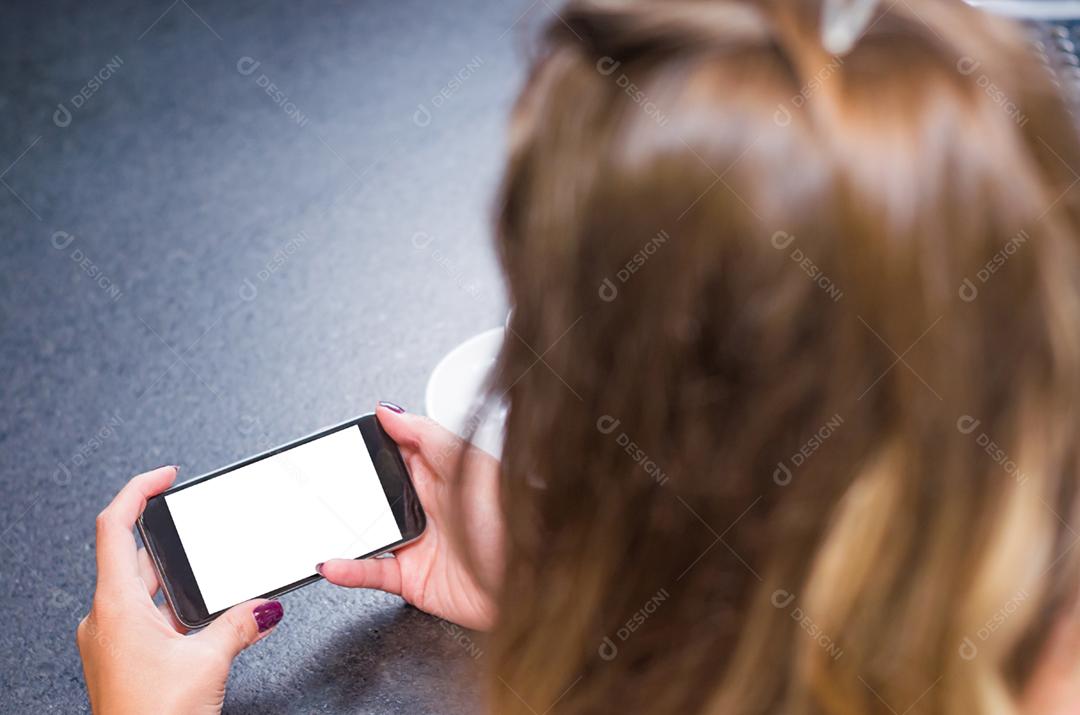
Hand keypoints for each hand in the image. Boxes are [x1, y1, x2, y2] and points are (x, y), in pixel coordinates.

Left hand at [78, 466, 284, 714]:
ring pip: (142, 592)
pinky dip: (174, 611)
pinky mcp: (122, 662)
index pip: (114, 527)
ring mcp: (111, 642)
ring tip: (214, 580)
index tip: (164, 476)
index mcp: (115, 605)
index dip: (137, 490)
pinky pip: (147, 620)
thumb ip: (240, 624)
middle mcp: (105, 619)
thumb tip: (264, 608)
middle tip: (198, 525)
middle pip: (132, 557)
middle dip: (170, 541)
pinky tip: (205, 623)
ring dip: (176, 582)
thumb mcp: (209, 661)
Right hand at [318, 403, 503, 630]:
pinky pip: (371, 572)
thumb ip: (428, 437)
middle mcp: (427, 506)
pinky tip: (331, 562)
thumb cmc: (517, 522)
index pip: (398, 450)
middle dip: (347, 487)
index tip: (342, 439)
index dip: (371, 443)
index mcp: (442, 473)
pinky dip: (348, 569)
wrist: (535, 581)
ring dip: (339, 529)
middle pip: (376, 491)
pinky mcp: (413, 579)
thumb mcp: (471, 465)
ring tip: (312, 522)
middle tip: (319, 483)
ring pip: (366, 532)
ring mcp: (418, 542)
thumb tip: (390, 411)